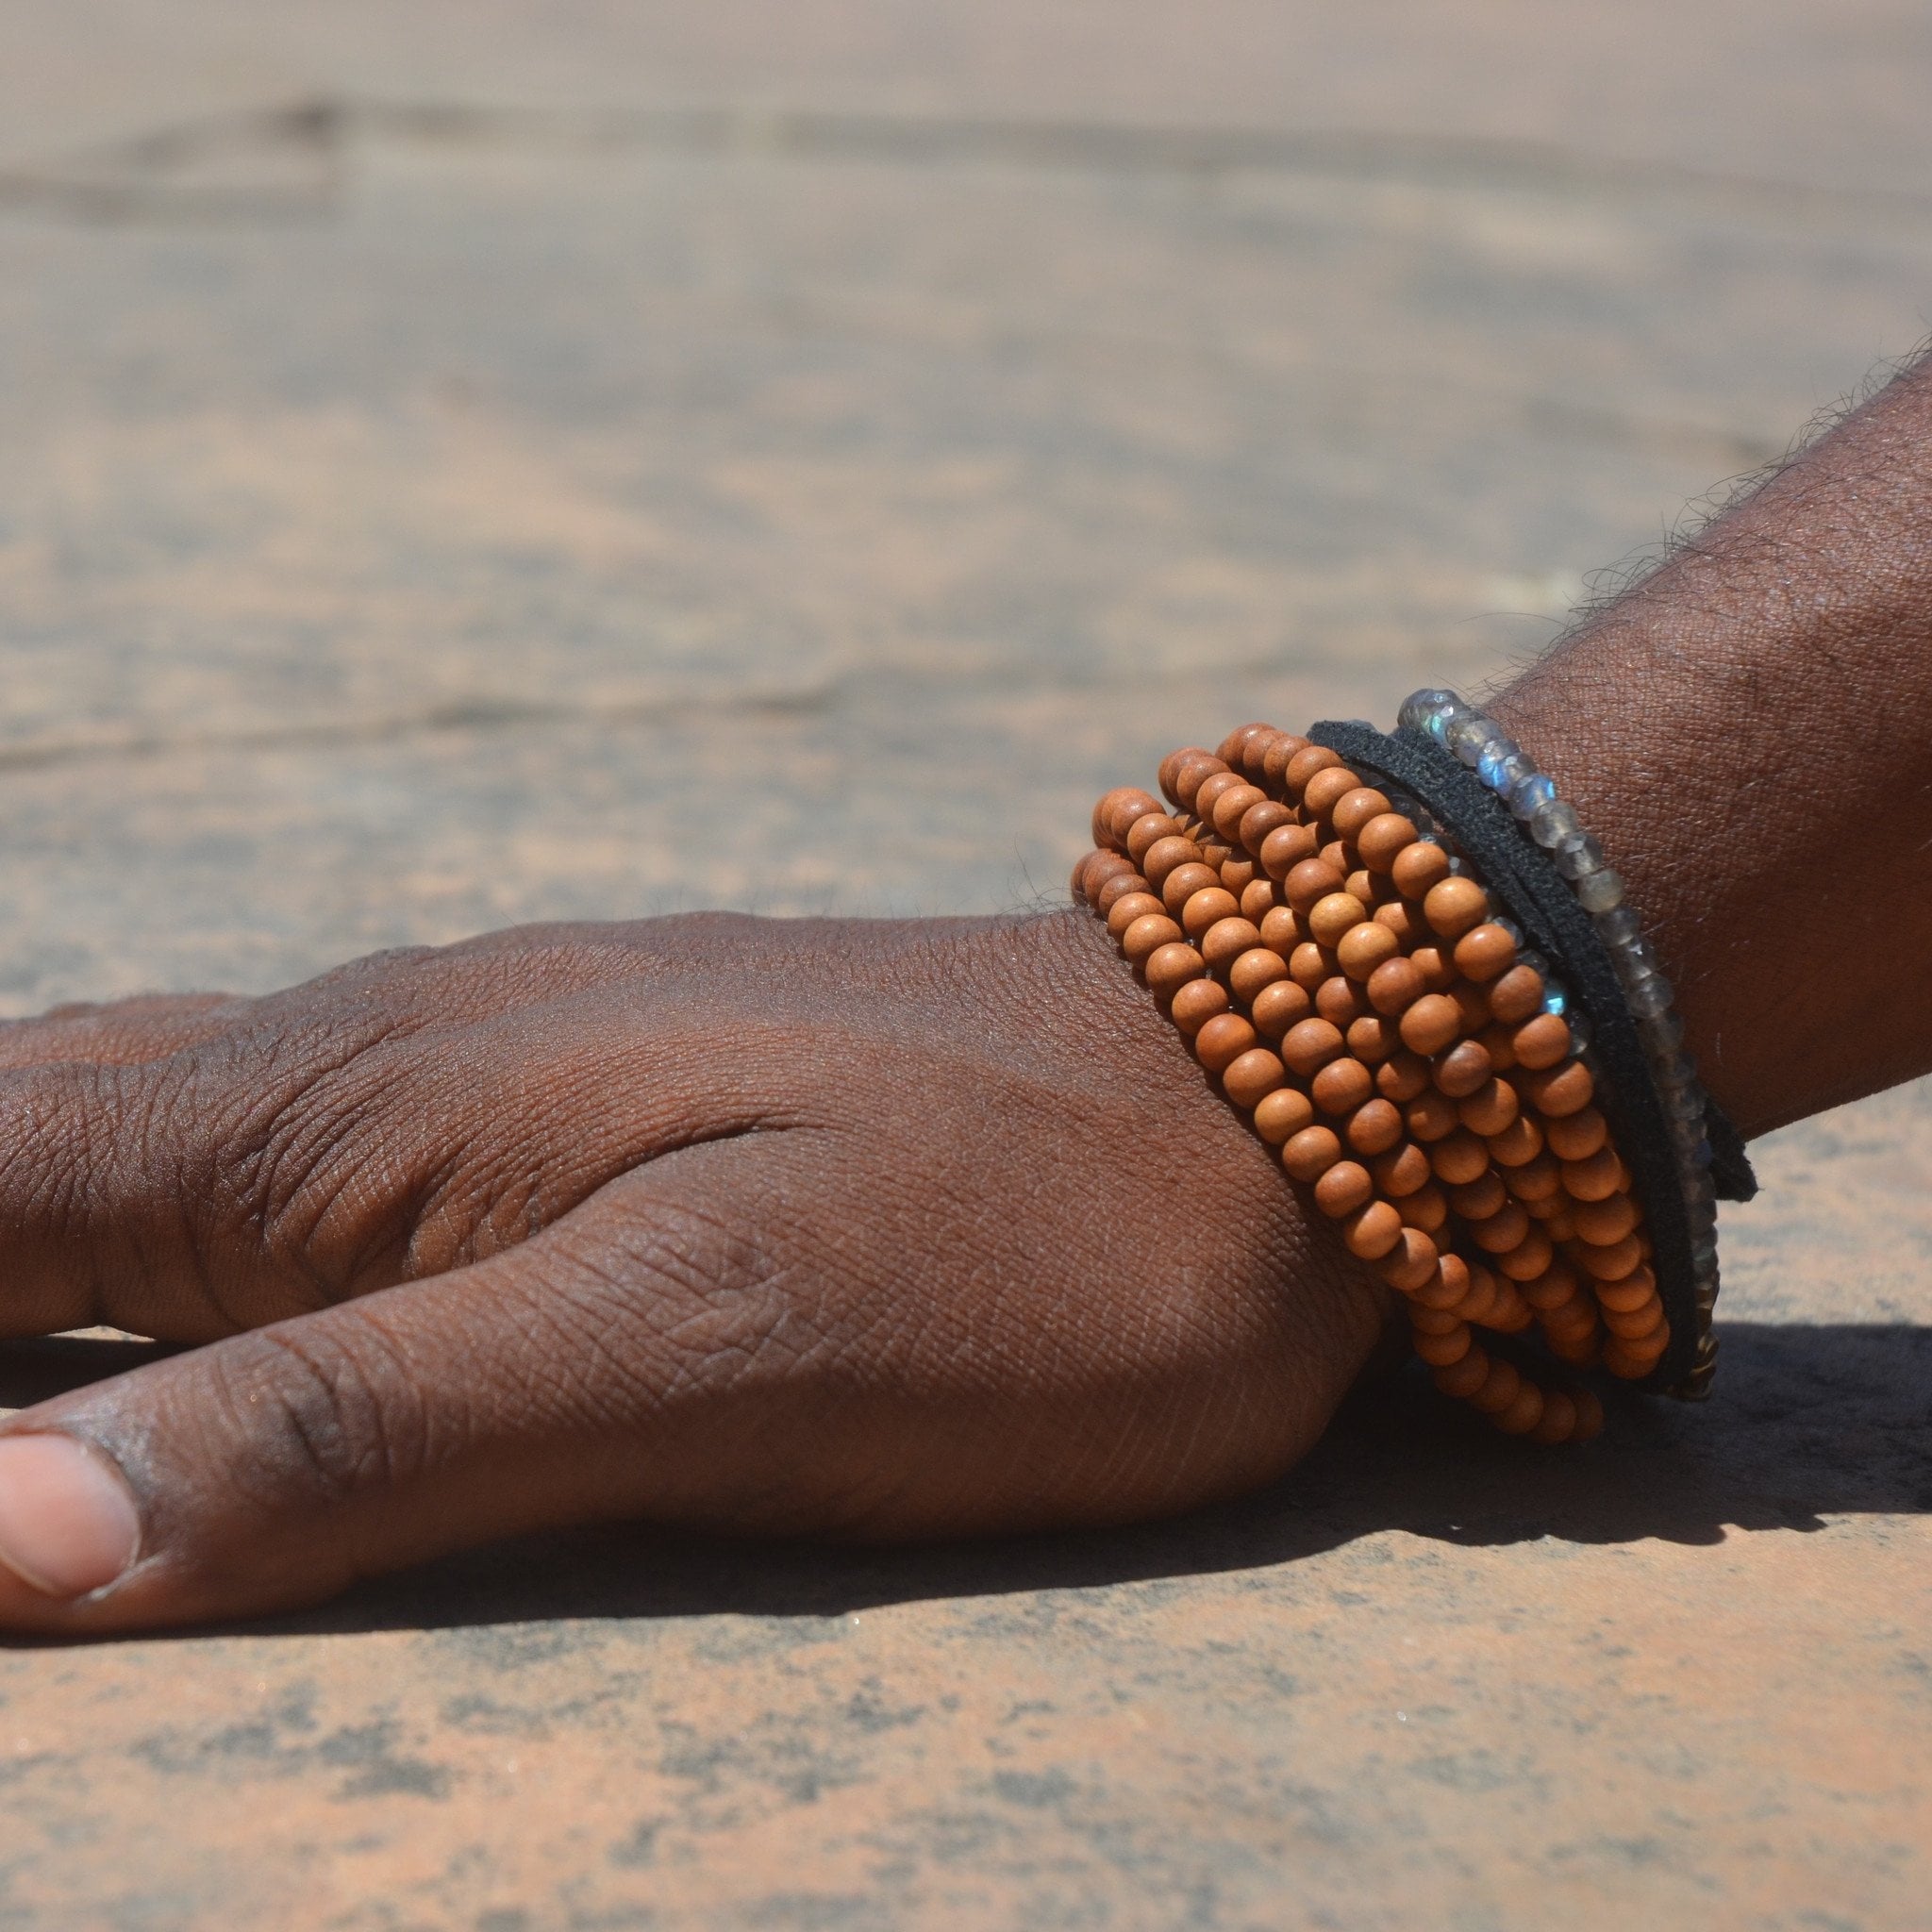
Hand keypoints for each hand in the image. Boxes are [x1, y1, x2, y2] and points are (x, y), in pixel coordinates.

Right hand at [0, 911, 1378, 1632]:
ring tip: (13, 1360)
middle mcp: (375, 1050)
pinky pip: (273, 1130)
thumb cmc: (1004, 1235)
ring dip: (8, 1217)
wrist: (1237, 1080)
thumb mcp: (700, 1348)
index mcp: (350, 1116)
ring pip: (131, 1115)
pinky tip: (148, 1271)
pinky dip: (143, 1205)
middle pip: (17, 1133)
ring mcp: (477, 1056)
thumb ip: (354, 1426)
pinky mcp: (574, 1087)